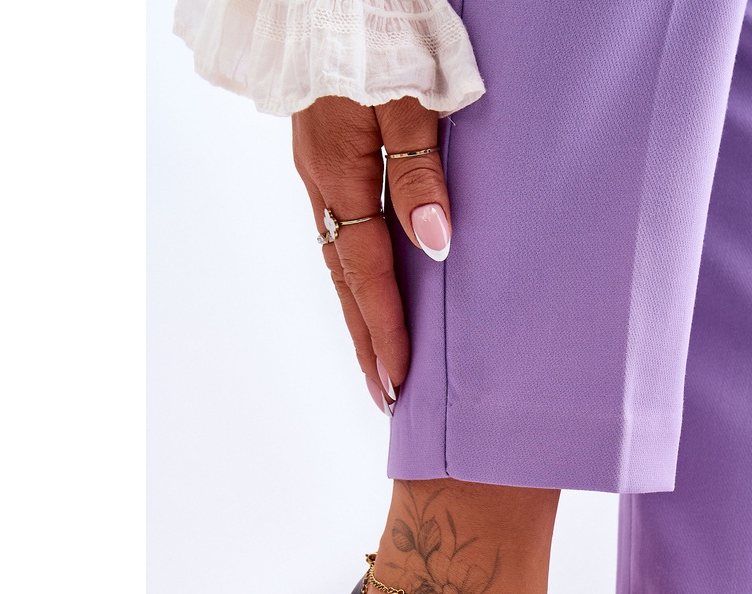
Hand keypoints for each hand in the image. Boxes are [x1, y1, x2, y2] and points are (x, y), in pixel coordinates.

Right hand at [292, 95, 451, 412]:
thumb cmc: (379, 18)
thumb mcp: (411, 89)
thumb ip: (421, 167)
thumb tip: (433, 245)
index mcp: (339, 168)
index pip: (366, 271)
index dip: (385, 330)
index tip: (400, 384)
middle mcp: (321, 176)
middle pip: (345, 279)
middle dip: (367, 340)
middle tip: (385, 397)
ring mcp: (318, 164)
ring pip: (338, 256)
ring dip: (359, 313)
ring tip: (378, 359)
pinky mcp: (324, 149)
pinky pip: (338, 228)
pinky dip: (353, 272)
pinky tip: (367, 288)